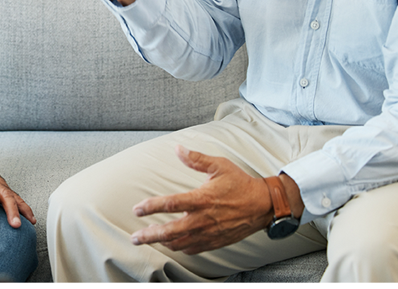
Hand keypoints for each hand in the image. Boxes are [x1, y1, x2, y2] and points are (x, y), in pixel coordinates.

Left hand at [130, 146, 272, 254]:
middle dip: (149, 236)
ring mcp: (209, 233)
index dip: (151, 207)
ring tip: (149, 240)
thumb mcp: (219, 165)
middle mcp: (203, 219)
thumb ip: (196, 159)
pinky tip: (173, 244)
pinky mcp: (215, 242)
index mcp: (202, 199)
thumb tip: (178, 148)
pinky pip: (193, 249)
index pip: (170, 204)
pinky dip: (180, 247)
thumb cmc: (240, 183)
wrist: (263, 205)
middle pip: (170, 231)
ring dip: (162, 243)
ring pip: (179, 243)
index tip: (137, 209)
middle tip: (135, 238)